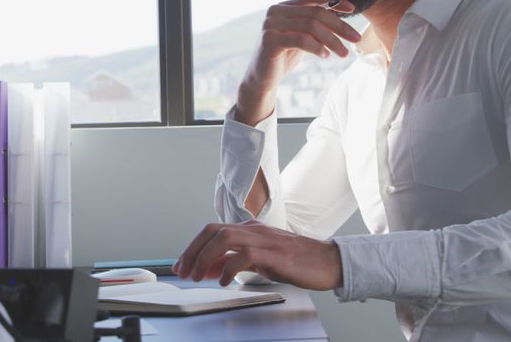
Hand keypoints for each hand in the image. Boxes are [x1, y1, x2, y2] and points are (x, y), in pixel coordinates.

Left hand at [173, 220, 343, 290]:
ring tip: (197, 276)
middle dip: (192, 251)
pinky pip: (243, 255)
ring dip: (205, 257)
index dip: (193, 247)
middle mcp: (253, 229)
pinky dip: (228, 268)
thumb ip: (235, 262)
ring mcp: (263, 239)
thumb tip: (210, 269)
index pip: (212, 231)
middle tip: (183, 271)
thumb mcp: (261, 261)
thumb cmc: (298, 261)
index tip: (181, 265)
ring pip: (223, 237)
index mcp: (250, 229)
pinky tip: (224, 281)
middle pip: (212, 231)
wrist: (329, 261)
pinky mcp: (273, 253)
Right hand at [236, 0, 361, 124]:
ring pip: (311, 26)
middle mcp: (275, 11)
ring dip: (332, 40)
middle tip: (356, 38)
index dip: (334, 0)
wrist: (262, 78)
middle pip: (315, 13)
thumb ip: (313, 22)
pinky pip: (301, 40)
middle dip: (339, 25)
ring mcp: (271, 25)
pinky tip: (326, 56)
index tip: (353, 9)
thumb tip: (340, 10)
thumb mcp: (302, 35)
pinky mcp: (270, 40)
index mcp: (284, 6)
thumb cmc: (284, 56)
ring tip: (344, 53)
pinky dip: (317, 47)